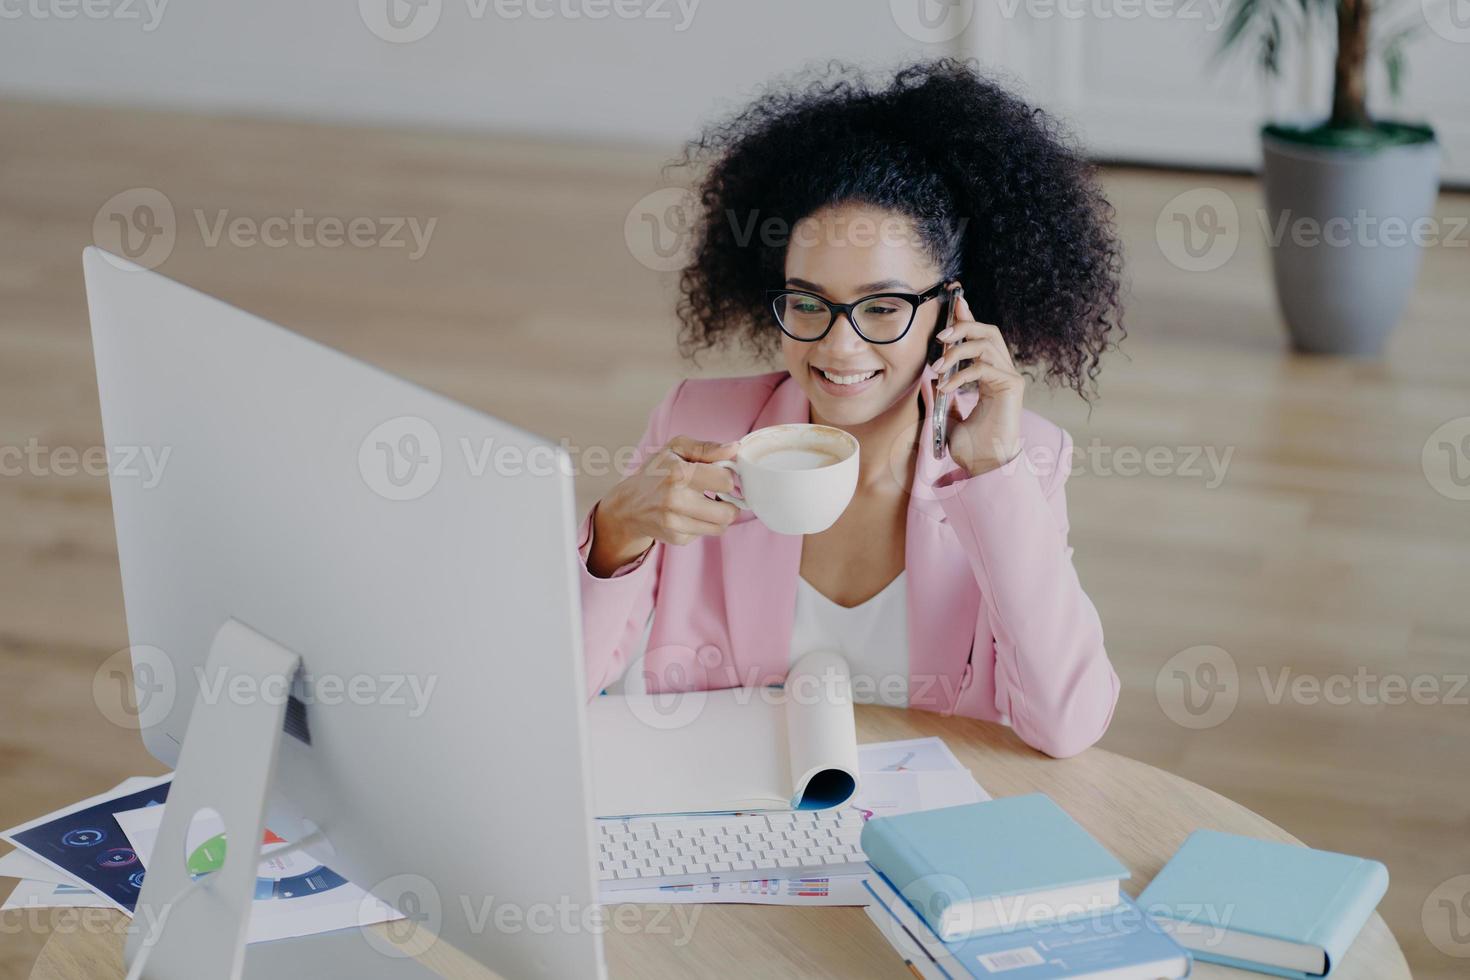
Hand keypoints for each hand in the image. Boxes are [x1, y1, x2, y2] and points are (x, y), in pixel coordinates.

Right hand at [587, 436, 740, 576]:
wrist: (628, 505)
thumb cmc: (655, 473)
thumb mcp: (675, 449)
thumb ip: (706, 448)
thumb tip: (734, 448)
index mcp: (678, 473)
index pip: (725, 481)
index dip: (729, 477)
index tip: (723, 476)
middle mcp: (676, 501)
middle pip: (728, 512)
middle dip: (731, 503)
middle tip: (721, 494)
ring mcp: (676, 523)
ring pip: (721, 527)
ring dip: (721, 515)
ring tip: (708, 503)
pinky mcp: (677, 538)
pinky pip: (707, 533)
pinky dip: (705, 523)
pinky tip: (692, 513)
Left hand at [931, 292, 1024, 476]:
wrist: (985, 466)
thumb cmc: (970, 444)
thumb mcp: (948, 413)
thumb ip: (943, 392)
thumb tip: (927, 379)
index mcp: (988, 371)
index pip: (979, 335)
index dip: (966, 315)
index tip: (953, 298)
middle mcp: (1002, 370)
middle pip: (988, 330)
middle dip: (963, 326)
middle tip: (939, 337)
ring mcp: (1010, 377)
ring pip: (987, 343)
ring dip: (958, 350)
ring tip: (938, 367)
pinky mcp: (1012, 387)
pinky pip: (985, 367)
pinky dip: (961, 373)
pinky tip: (946, 387)